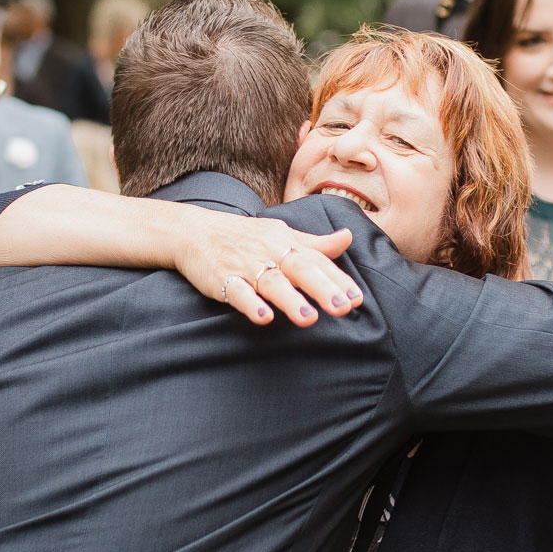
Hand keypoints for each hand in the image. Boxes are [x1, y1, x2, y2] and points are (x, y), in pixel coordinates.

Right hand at [170, 211, 359, 327]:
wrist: (195, 231)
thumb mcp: (282, 234)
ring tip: (309, 320)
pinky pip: (239, 293)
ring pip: (272, 283)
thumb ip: (316, 243)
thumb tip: (348, 237)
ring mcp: (247, 267)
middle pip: (300, 270)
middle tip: (343, 308)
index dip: (338, 280)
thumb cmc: (245, 236)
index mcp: (287, 244)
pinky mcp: (223, 280)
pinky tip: (263, 318)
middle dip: (322, 289)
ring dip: (291, 300)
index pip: (318, 262)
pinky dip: (250, 305)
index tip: (357, 298)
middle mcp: (271, 254)